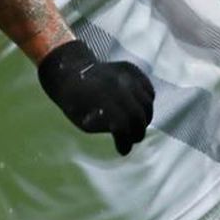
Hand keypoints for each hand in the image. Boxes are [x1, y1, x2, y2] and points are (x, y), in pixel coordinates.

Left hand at [38, 39, 154, 154]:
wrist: (71, 71)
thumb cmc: (73, 101)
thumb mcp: (80, 120)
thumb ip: (101, 127)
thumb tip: (122, 135)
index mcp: (99, 97)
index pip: (121, 124)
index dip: (124, 140)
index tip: (123, 151)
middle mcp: (116, 83)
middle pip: (137, 114)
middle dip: (138, 132)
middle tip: (133, 140)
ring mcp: (125, 73)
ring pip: (147, 102)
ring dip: (145, 119)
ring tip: (136, 128)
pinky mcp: (132, 69)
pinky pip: (148, 89)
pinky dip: (147, 103)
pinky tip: (140, 111)